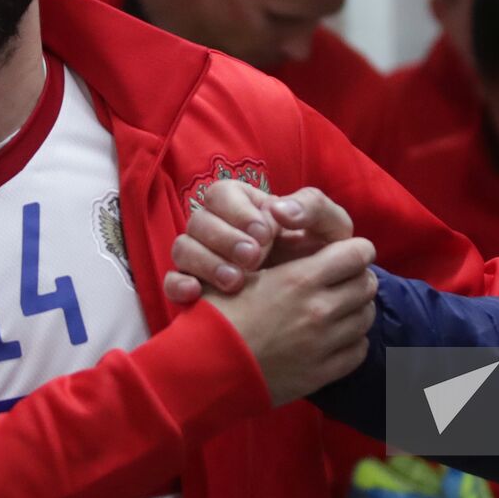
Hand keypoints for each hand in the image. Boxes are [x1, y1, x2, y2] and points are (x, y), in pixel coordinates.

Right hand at [164, 181, 354, 303]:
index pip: (221, 193)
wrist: (313, 304)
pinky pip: (170, 281)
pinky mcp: (194, 285)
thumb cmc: (320, 256)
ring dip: (207, 262)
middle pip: (198, 219)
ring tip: (236, 282)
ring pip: (182, 247)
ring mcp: (201, 257)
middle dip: (225, 238)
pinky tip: (198, 295)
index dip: (240, 212)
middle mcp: (217, 227)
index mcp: (244, 206)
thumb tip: (279, 209)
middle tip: (253, 258)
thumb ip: (313, 207)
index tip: (265, 233)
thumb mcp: (327, 228)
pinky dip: (179, 286)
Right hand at [204, 237, 377, 405]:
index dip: (358, 250)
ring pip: (365, 317)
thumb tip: (303, 246)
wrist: (205, 368)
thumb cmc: (217, 314)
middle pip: (367, 284)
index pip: (357, 253)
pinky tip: (337, 338)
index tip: (352, 253)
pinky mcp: (322, 373)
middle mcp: (319, 308)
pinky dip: (353, 341)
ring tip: (341, 309)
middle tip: (345, 280)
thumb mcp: (243, 272)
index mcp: (300, 278)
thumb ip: (282, 257)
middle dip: (359, 278)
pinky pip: (358, 351)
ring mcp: (323, 344)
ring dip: (357, 309)